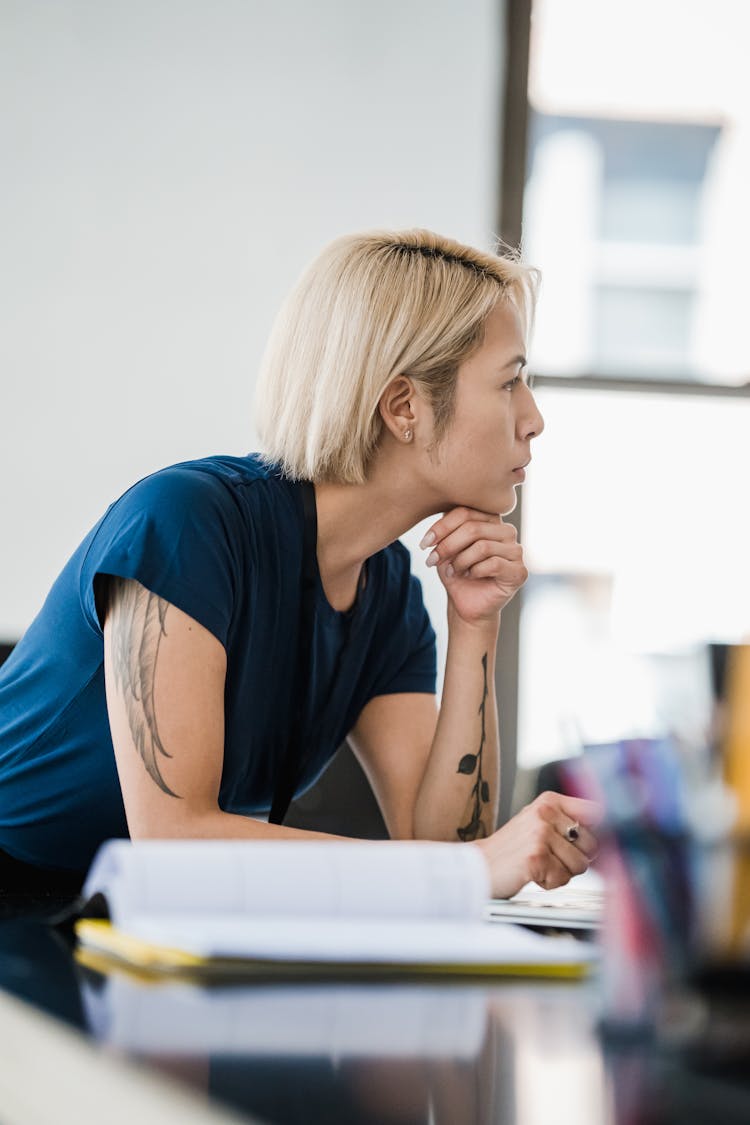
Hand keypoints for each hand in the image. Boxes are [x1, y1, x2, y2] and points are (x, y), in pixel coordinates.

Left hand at [420, 507, 526, 625]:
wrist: (465, 604)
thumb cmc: (456, 572)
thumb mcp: (446, 547)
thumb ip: (447, 527)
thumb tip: (439, 509)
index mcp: (490, 519)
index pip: (465, 512)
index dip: (441, 527)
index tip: (424, 544)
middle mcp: (507, 531)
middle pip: (473, 528)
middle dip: (448, 546)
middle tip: (432, 560)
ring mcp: (516, 551)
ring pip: (482, 546)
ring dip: (460, 561)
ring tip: (451, 571)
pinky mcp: (519, 572)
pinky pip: (493, 564)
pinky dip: (474, 571)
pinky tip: (468, 576)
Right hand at [472, 792, 602, 898]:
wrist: (479, 865)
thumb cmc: (512, 848)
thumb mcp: (539, 822)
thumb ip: (570, 821)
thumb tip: (612, 829)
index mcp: (550, 801)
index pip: (596, 811)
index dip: (604, 830)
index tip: (596, 840)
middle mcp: (545, 813)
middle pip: (593, 844)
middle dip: (577, 858)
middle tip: (552, 857)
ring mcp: (540, 834)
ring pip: (580, 865)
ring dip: (562, 872)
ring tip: (540, 865)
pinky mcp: (536, 857)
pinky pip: (563, 879)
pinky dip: (550, 883)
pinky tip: (532, 874)